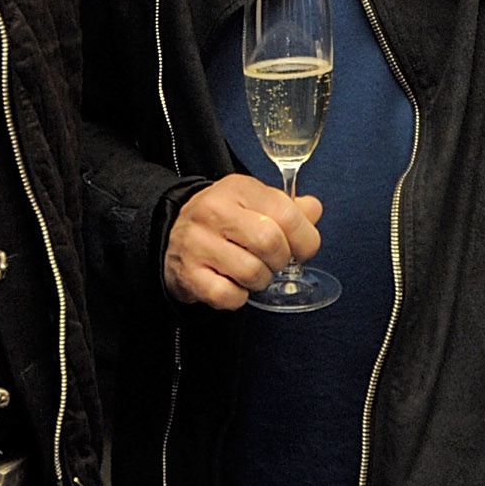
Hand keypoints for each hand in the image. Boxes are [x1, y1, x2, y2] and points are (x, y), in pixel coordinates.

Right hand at [163, 174, 321, 309]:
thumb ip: (290, 207)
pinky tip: (232, 283)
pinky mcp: (188, 274)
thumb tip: (313, 211)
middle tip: (273, 261)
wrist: (171, 236)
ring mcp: (197, 243)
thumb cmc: (223, 221)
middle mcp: (215, 211)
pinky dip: (238, 297)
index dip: (305, 239)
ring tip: (250, 271)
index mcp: (238, 187)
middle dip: (280, 260)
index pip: (288, 214)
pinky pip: (229, 296)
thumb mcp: (255, 202)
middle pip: (271, 243)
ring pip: (252, 273)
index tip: (302, 249)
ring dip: (260, 280)